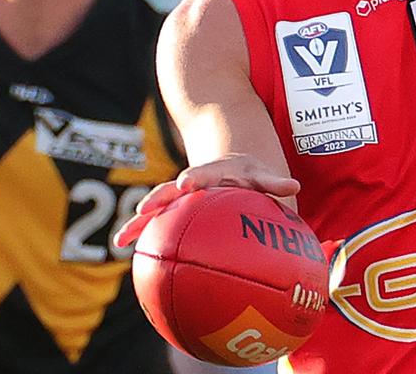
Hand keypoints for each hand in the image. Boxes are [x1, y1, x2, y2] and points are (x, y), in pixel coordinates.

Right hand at [112, 153, 300, 248]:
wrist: (230, 166)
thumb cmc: (249, 175)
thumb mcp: (261, 174)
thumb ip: (274, 183)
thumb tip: (293, 187)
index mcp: (214, 172)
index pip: (203, 173)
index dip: (194, 178)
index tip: (185, 185)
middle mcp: (192, 182)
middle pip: (171, 189)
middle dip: (159, 198)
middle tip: (144, 209)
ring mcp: (179, 197)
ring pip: (157, 207)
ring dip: (140, 221)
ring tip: (122, 238)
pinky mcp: (173, 210)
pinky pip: (154, 222)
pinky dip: (139, 232)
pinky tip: (124, 249)